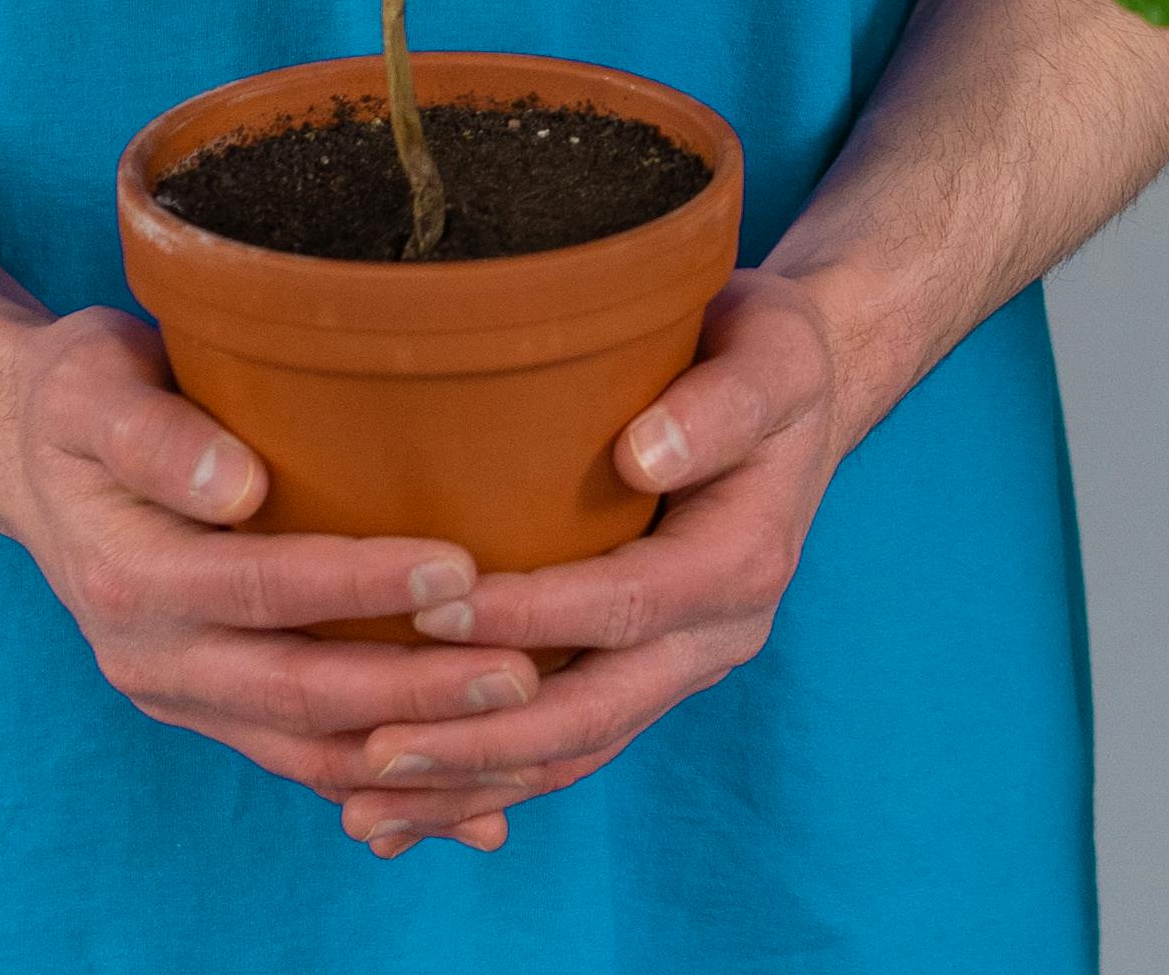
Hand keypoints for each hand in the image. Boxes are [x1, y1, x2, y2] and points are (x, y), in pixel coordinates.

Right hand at [0, 305, 548, 852]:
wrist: (27, 459)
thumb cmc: (79, 401)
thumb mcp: (93, 384)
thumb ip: (158, 436)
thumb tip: (239, 488)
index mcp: (127, 577)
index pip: (261, 588)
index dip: (360, 585)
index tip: (460, 568)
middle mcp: (150, 658)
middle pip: (298, 692)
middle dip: (416, 691)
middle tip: (523, 672)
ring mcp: (181, 697)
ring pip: (309, 751)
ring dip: (419, 755)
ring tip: (524, 733)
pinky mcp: (213, 712)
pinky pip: (305, 763)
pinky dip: (391, 790)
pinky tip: (478, 809)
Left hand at [338, 270, 863, 854]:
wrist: (802, 398)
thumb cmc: (770, 359)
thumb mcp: (770, 355)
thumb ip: (718, 407)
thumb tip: (642, 454)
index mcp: (739, 564)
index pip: (621, 605)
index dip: (527, 616)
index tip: (432, 611)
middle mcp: (716, 637)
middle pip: (592, 714)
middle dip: (478, 741)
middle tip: (372, 750)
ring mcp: (681, 667)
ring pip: (574, 752)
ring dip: (470, 785)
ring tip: (366, 810)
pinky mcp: (646, 676)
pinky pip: (568, 747)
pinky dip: (488, 785)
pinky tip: (405, 814)